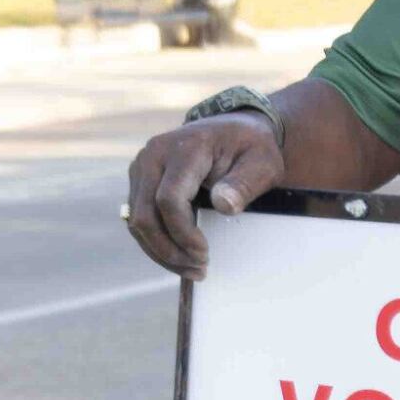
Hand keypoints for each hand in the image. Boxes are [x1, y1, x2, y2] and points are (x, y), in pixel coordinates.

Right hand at [122, 114, 284, 277]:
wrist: (234, 129)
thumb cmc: (250, 147)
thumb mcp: (262, 163)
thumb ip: (244, 183)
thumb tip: (223, 204)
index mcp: (184, 147)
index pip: (169, 199)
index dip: (183, 233)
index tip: (205, 253)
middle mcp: (154, 155)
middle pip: (145, 214)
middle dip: (168, 250)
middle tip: (199, 269)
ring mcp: (142, 167)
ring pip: (136, 221)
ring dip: (160, 252)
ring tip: (191, 269)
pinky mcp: (139, 180)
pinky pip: (139, 219)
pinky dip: (155, 243)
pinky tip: (179, 256)